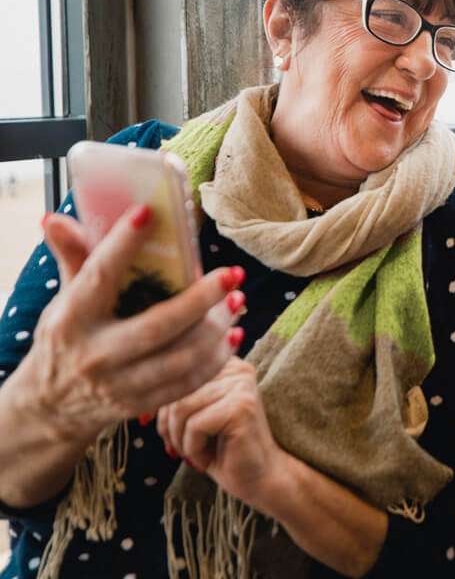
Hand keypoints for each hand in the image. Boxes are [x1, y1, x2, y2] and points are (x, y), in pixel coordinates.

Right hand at [10, 206, 245, 445]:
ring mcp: (119, 385)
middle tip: (231, 274)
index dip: (122, 245)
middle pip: (157, 326)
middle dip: (200, 299)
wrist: (51, 407)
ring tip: (237, 300)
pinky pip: (186, 383)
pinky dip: (216, 360)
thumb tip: (55, 217)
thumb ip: (72, 258)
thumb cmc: (67, 337)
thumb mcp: (64, 299)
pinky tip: (234, 335)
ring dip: (216, 329)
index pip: (98, 275)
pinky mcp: (140, 405)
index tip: (149, 213)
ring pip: (180, 359)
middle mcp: (95, 354)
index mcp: (72, 318)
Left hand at [157, 357, 286, 511]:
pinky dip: (192, 449)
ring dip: (180, 440)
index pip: (176, 375)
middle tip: (182, 450)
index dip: (163, 407)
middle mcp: (236, 368)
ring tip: (197, 453)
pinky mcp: (242, 407)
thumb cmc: (223, 450)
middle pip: (176, 390)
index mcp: (225, 363)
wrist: (259, 479)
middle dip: (169, 426)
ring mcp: (242, 385)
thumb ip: (178, 395)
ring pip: (181, 407)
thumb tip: (138, 391)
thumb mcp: (195, 416)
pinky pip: (194, 425)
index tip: (170, 434)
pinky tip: (208, 459)